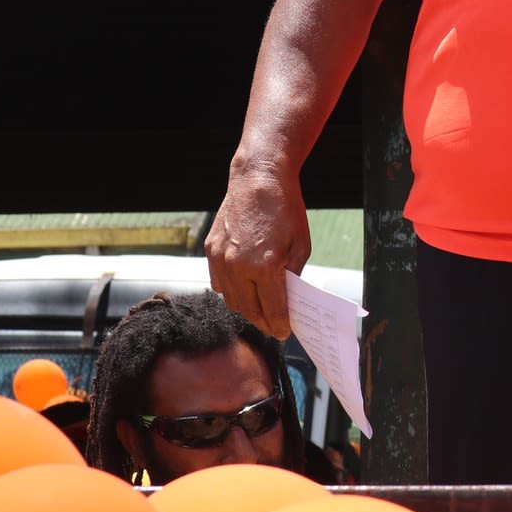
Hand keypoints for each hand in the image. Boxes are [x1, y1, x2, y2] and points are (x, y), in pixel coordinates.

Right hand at [207, 165, 311, 339]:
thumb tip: (289, 298)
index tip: (284, 333)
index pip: (272, 308)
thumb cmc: (286, 210)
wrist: (258, 179)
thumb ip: (293, 275)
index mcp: (265, 266)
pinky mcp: (210, 250)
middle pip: (249, 309)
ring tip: (260, 311)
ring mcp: (220, 259)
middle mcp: (238, 266)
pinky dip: (231, 291)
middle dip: (263, 321)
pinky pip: (218, 282)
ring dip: (246, 309)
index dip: (279, 324)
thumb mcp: (301, 245)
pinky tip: (243, 290)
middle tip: (273, 326)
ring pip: (231, 299)